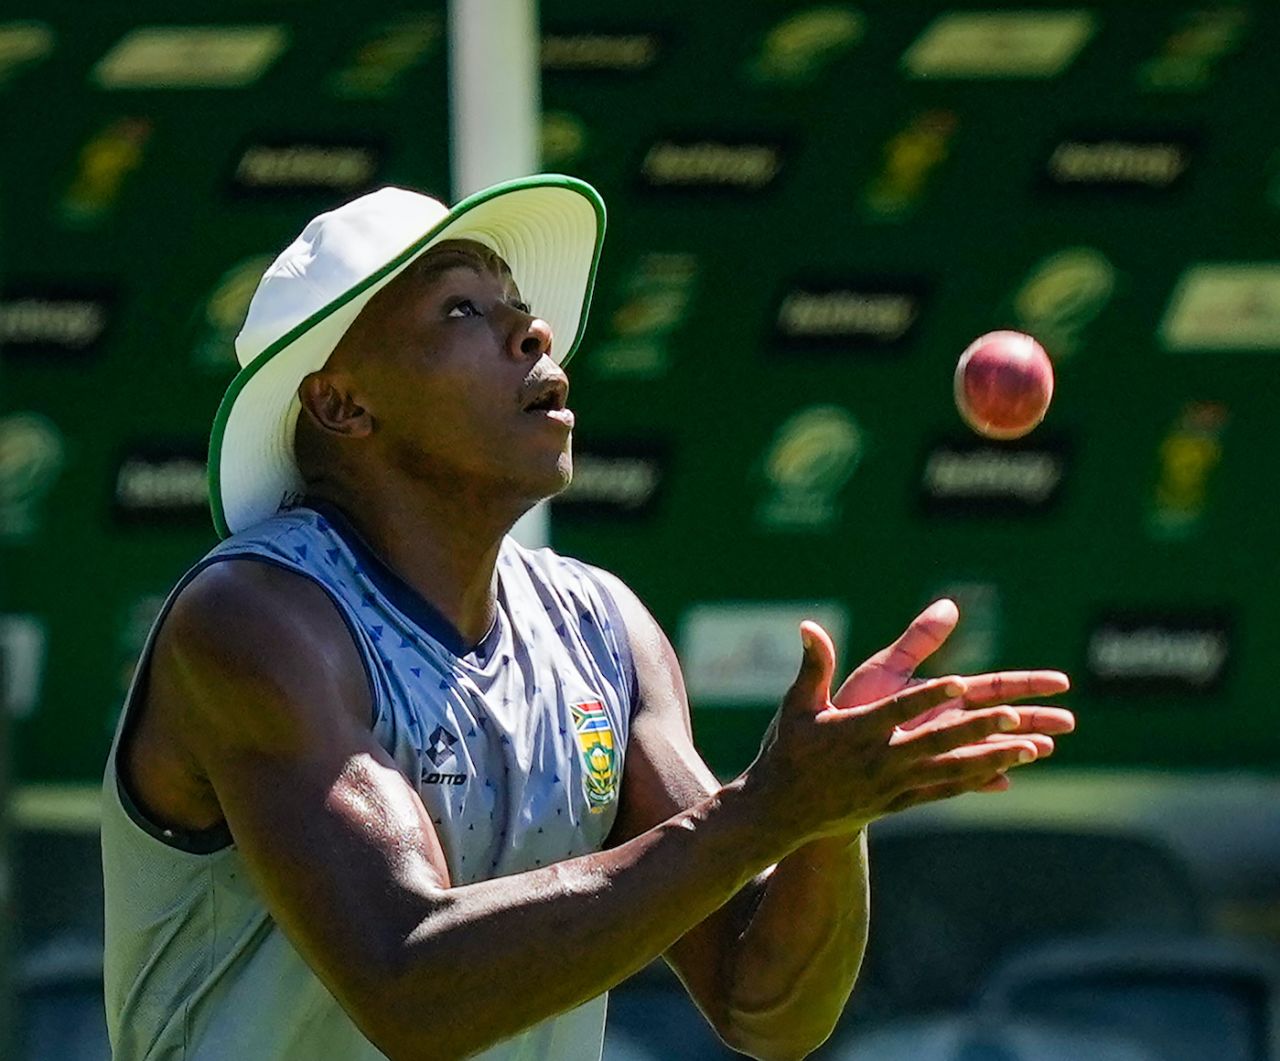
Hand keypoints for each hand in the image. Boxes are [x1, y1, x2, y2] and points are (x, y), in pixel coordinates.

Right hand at [747, 602, 1072, 843]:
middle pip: (936, 741)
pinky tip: (1008, 774)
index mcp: (856, 730)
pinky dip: (976, 781)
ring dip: (993, 757)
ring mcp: (894, 783)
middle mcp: (881, 759)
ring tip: (1036, 747)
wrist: (783, 811)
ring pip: (952, 769)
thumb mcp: (798, 703)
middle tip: (1015, 716)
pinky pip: (945, 789)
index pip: (898, 709)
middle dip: (978, 728)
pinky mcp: (900, 801)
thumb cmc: (790, 749)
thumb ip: (814, 663)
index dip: (927, 696)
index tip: (958, 682)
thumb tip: (808, 623)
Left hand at [834, 599, 1074, 792]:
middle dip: (1035, 719)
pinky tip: (1006, 783)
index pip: (992, 686)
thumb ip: (917, 641)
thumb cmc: (854, 703)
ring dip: (1015, 749)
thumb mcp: (886, 669)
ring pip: (987, 748)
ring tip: (1045, 750)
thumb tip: (950, 606)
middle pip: (1000, 719)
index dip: (1028, 684)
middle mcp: (945, 721)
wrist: (821, 748)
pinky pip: (959, 778)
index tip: (1063, 683)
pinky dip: (981, 779)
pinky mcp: (923, 772)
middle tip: (1070, 723)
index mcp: (940, 694)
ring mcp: (937, 748)